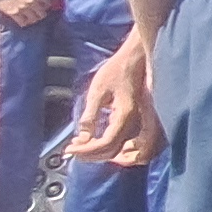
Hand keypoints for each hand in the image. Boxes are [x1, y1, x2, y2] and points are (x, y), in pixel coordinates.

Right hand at [0, 0, 49, 26]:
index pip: (47, 3)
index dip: (46, 4)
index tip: (43, 4)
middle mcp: (32, 2)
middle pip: (42, 14)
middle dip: (40, 13)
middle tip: (37, 12)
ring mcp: (22, 9)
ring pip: (34, 20)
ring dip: (33, 18)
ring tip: (31, 16)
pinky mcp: (13, 14)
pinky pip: (23, 23)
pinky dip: (24, 22)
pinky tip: (22, 20)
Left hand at [70, 37, 160, 164]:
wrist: (137, 57)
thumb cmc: (118, 69)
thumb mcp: (98, 91)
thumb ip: (90, 117)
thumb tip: (82, 138)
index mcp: (126, 116)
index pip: (106, 144)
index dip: (86, 150)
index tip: (69, 150)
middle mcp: (137, 123)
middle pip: (114, 151)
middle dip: (91, 154)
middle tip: (73, 150)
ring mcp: (141, 123)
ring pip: (123, 151)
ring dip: (103, 154)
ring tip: (85, 148)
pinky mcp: (140, 121)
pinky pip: (129, 143)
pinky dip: (113, 148)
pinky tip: (100, 140)